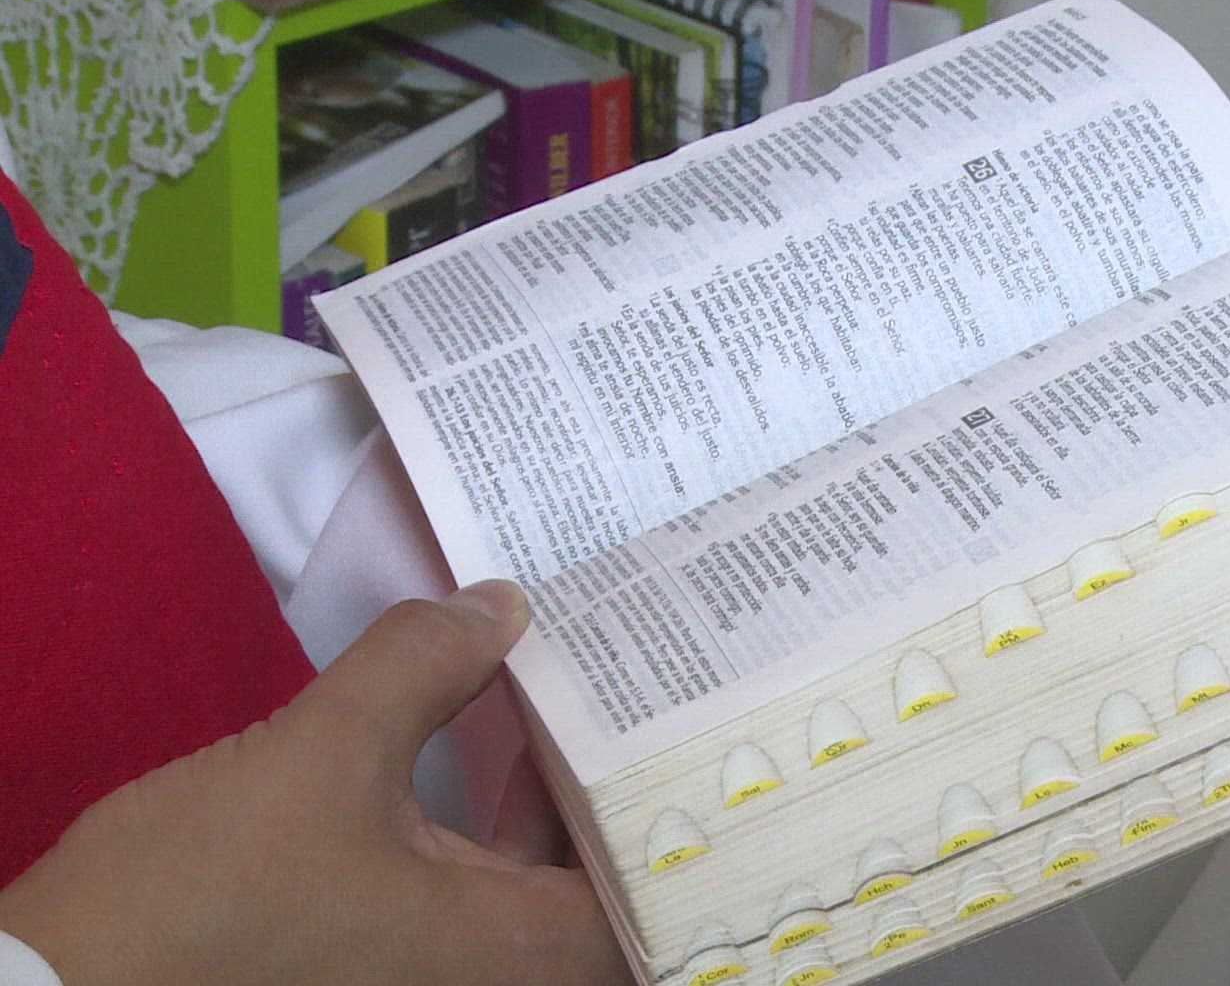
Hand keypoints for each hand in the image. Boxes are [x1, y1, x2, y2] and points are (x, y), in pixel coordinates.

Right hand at [0, 581, 628, 985]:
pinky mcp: (374, 956)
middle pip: (601, 884)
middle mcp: (484, 974)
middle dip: (624, 787)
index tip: (699, 735)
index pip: (650, 899)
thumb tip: (501, 605)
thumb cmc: (206, 894)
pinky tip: (492, 744)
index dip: (685, 820)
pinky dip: (492, 822)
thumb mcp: (322, 754)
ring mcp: (425, 971)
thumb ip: (421, 670)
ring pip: (532, 883)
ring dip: (556, 798)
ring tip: (581, 694)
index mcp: (505, 952)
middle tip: (653, 691)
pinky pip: (472, 886)